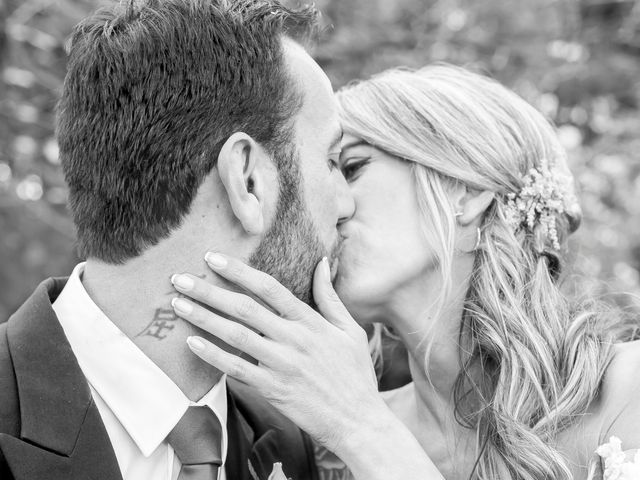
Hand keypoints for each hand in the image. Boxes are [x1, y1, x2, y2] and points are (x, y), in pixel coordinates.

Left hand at [170, 253, 383, 453]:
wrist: (357, 420)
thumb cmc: (355, 374)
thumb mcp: (350, 329)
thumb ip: (330, 296)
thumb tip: (323, 262)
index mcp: (310, 321)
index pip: (269, 287)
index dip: (239, 270)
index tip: (213, 258)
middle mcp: (293, 339)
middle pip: (244, 307)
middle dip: (209, 290)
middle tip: (180, 278)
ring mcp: (281, 365)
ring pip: (235, 335)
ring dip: (203, 317)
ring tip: (178, 304)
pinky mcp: (272, 389)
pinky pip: (236, 369)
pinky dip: (212, 355)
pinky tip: (192, 342)